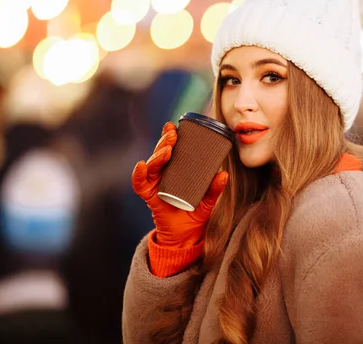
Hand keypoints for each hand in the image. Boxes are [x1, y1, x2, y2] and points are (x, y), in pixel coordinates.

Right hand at [131, 121, 228, 247]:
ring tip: (166, 150)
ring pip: (151, 165)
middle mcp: (163, 174)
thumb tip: (224, 174)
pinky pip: (139, 184)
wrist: (185, 235)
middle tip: (172, 135)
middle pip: (160, 153)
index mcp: (176, 170)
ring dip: (157, 155)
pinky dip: (138, 175)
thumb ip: (215, 189)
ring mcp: (155, 184)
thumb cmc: (195, 213)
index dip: (169, 136)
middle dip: (164, 142)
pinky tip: (141, 166)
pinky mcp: (149, 196)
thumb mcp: (208, 200)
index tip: (174, 126)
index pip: (170, 149)